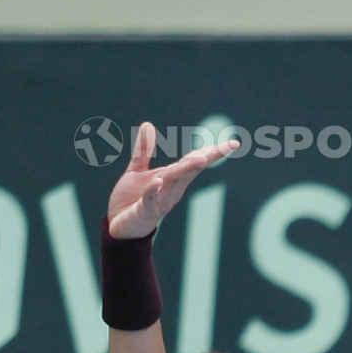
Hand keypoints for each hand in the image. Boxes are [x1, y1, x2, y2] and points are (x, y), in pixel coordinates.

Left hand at [107, 121, 238, 238]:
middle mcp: (172, 188)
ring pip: (174, 181)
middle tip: (227, 147)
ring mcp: (160, 200)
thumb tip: (148, 124)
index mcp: (173, 178)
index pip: (195, 161)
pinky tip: (156, 181)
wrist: (118, 228)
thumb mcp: (137, 171)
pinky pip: (150, 199)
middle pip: (191, 170)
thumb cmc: (131, 199)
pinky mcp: (145, 210)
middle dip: (207, 158)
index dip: (213, 152)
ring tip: (200, 158)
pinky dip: (153, 191)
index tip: (233, 143)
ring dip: (186, 170)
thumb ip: (144, 150)